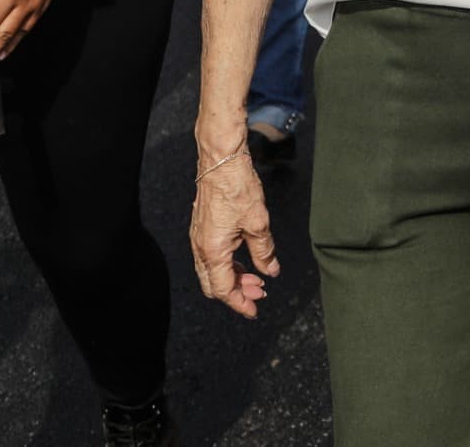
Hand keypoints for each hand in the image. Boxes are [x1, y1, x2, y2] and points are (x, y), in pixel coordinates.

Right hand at [190, 144, 279, 318]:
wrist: (221, 159)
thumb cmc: (236, 186)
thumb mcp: (258, 223)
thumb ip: (264, 252)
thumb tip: (270, 271)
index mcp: (213, 251)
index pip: (224, 289)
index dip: (240, 303)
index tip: (254, 310)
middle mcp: (201, 247)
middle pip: (214, 285)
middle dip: (237, 293)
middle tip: (259, 293)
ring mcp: (199, 237)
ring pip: (212, 271)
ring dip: (233, 278)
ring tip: (255, 277)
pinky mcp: (202, 228)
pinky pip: (211, 257)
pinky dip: (227, 264)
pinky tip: (244, 259)